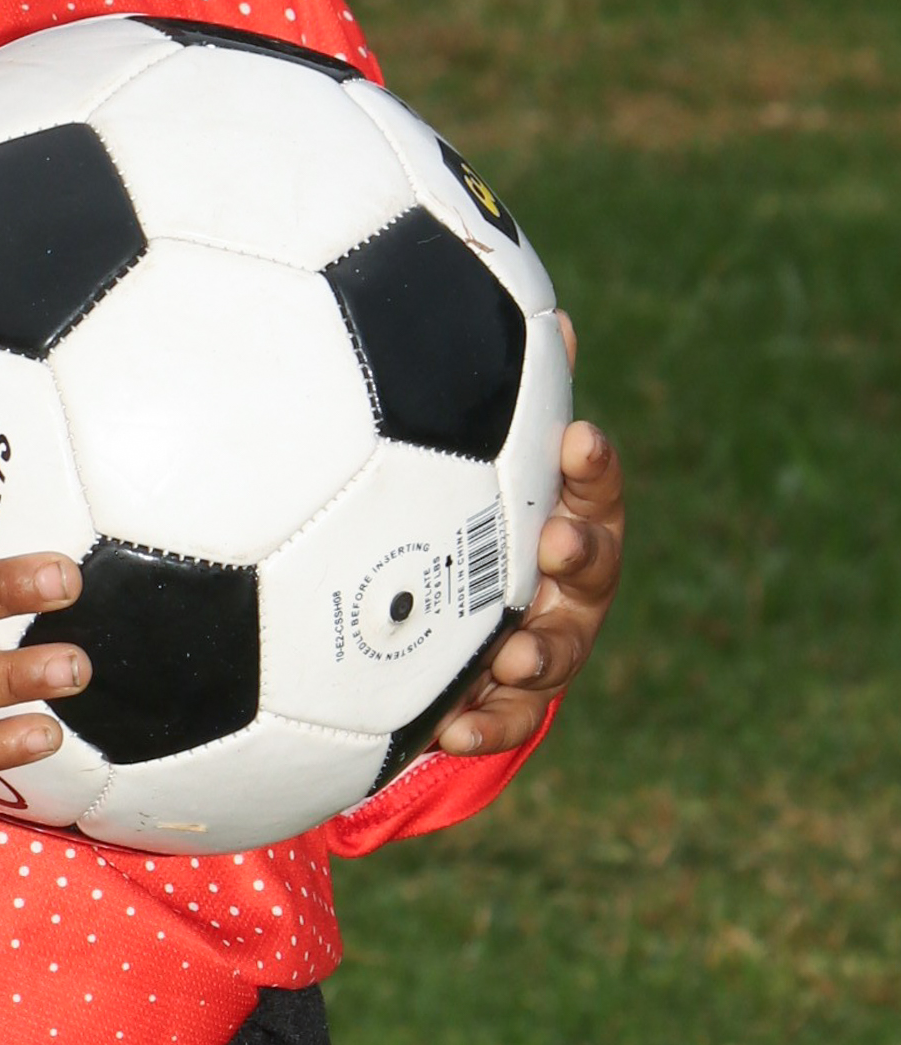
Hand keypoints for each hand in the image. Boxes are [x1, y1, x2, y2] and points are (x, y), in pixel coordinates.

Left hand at [436, 313, 623, 753]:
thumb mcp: (488, 459)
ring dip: (539, 655)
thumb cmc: (479, 517)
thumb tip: (547, 314)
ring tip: (511, 656)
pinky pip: (505, 721)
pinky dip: (482, 724)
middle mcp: (570, 584)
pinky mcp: (510, 705)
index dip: (593, 465)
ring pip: (558, 654)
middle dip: (581, 555)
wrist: (467, 628)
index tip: (580, 438)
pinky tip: (450, 729)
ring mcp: (549, 646)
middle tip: (558, 545)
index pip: (594, 484)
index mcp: (570, 517)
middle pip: (594, 568)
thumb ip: (515, 397)